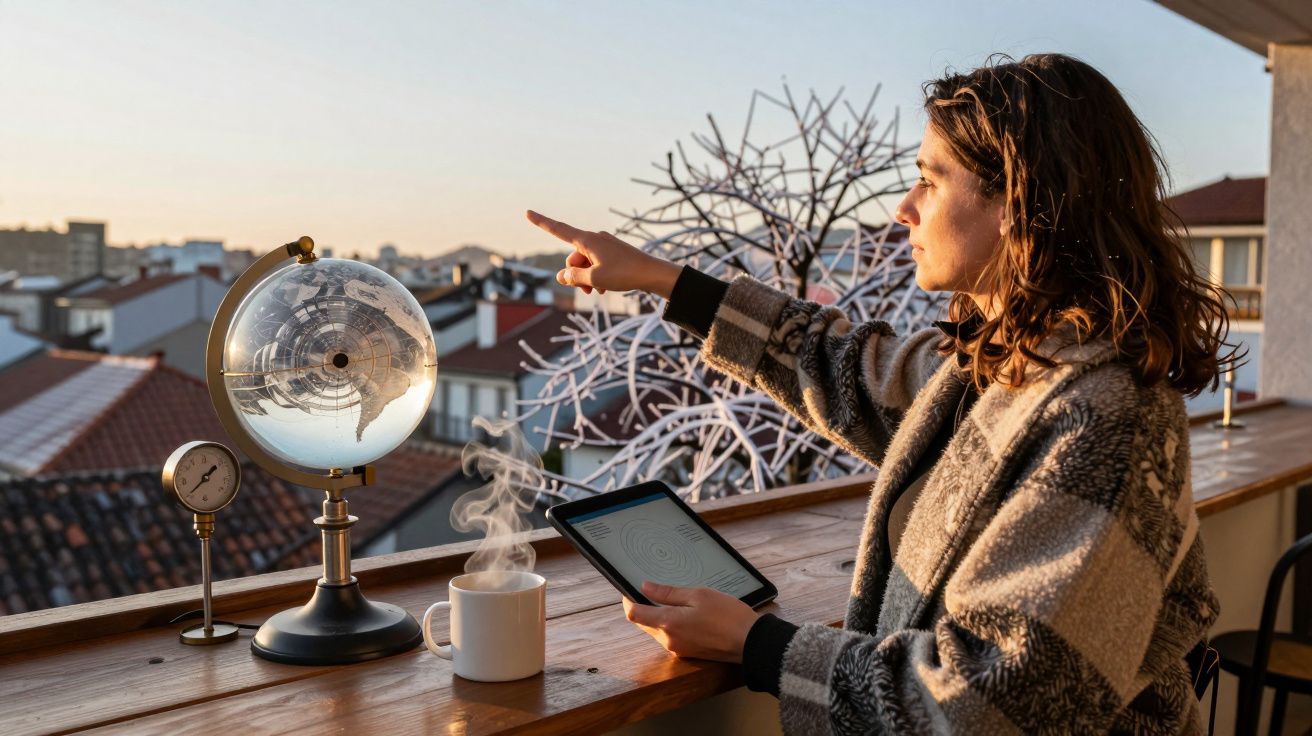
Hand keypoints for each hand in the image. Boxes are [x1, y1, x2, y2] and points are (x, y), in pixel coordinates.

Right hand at [525, 210, 681, 297]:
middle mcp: (594, 239)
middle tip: (586, 291)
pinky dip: (596, 276)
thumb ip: (574, 277)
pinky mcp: (613, 253)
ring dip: (586, 278)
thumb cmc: (624, 273)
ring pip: (585, 263)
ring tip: (597, 292)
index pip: (558, 229)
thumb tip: (562, 276)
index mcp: (587, 240)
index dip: (542, 222)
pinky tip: (604, 288)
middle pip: (573, 257)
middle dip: (575, 274)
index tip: (527, 212)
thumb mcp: (594, 278)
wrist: (652, 273)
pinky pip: (596, 264)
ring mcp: (604, 245)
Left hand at [621, 581, 759, 663]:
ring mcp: (678, 649)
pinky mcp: (688, 653)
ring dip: (658, 616)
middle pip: (644, 623)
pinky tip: (686, 614)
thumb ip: (669, 593)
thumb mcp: (698, 595)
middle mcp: (669, 640)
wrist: (750, 642)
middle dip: (644, 607)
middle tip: (653, 589)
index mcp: (669, 623)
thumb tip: (645, 587)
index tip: (630, 589)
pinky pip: (670, 637)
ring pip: (657, 630)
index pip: (634, 614)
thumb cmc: (728, 616)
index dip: (628, 600)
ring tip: (675, 599)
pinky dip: (671, 624)